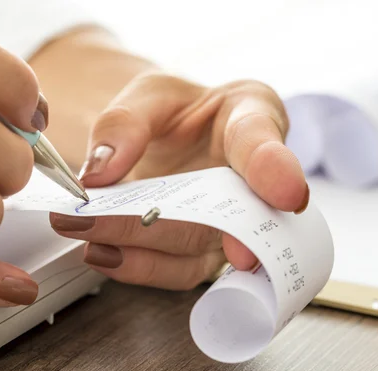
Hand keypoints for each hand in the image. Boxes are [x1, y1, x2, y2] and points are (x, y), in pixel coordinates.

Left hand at [50, 73, 307, 289]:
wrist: (170, 138)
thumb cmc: (174, 111)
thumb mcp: (148, 94)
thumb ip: (124, 123)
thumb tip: (99, 172)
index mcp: (251, 118)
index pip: (263, 142)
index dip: (275, 169)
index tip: (287, 195)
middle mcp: (250, 178)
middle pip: (223, 211)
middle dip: (163, 221)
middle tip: (102, 219)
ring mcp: (231, 221)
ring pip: (198, 248)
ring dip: (141, 250)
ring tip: (90, 240)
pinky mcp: (205, 249)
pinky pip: (178, 270)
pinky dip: (138, 267)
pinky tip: (103, 255)